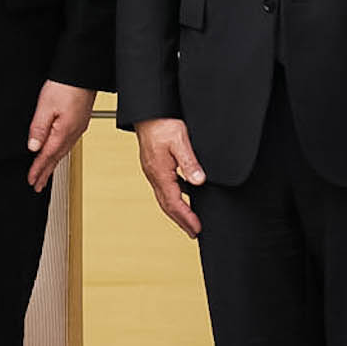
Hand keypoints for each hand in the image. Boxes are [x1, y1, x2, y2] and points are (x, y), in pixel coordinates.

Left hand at [25, 81, 96, 192]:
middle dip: (46, 172)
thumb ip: (38, 128)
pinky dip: (60, 152)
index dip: (38, 169)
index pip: (47, 156)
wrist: (83, 74)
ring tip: (46, 174)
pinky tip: (58, 153)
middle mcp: (73, 133)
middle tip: (38, 185)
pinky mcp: (79, 122)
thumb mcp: (45, 106)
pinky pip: (68, 143)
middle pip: (57, 158)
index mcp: (64, 131)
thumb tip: (33, 147)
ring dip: (53, 164)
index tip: (31, 181)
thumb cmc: (66, 86)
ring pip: (63, 151)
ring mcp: (78, 128)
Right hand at [134, 117, 204, 237]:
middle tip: (193, 232)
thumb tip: (199, 181)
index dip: (186, 217)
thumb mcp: (180, 141)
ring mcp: (153, 171)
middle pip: (166, 205)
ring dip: (177, 212)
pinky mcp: (154, 166)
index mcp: (159, 172)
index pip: (173, 202)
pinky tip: (182, 198)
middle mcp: (154, 174)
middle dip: (181, 221)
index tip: (197, 229)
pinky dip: (174, 199)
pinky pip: (164, 188)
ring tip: (188, 221)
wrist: (148, 112)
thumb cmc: (161, 124)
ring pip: (164, 198)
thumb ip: (189, 162)